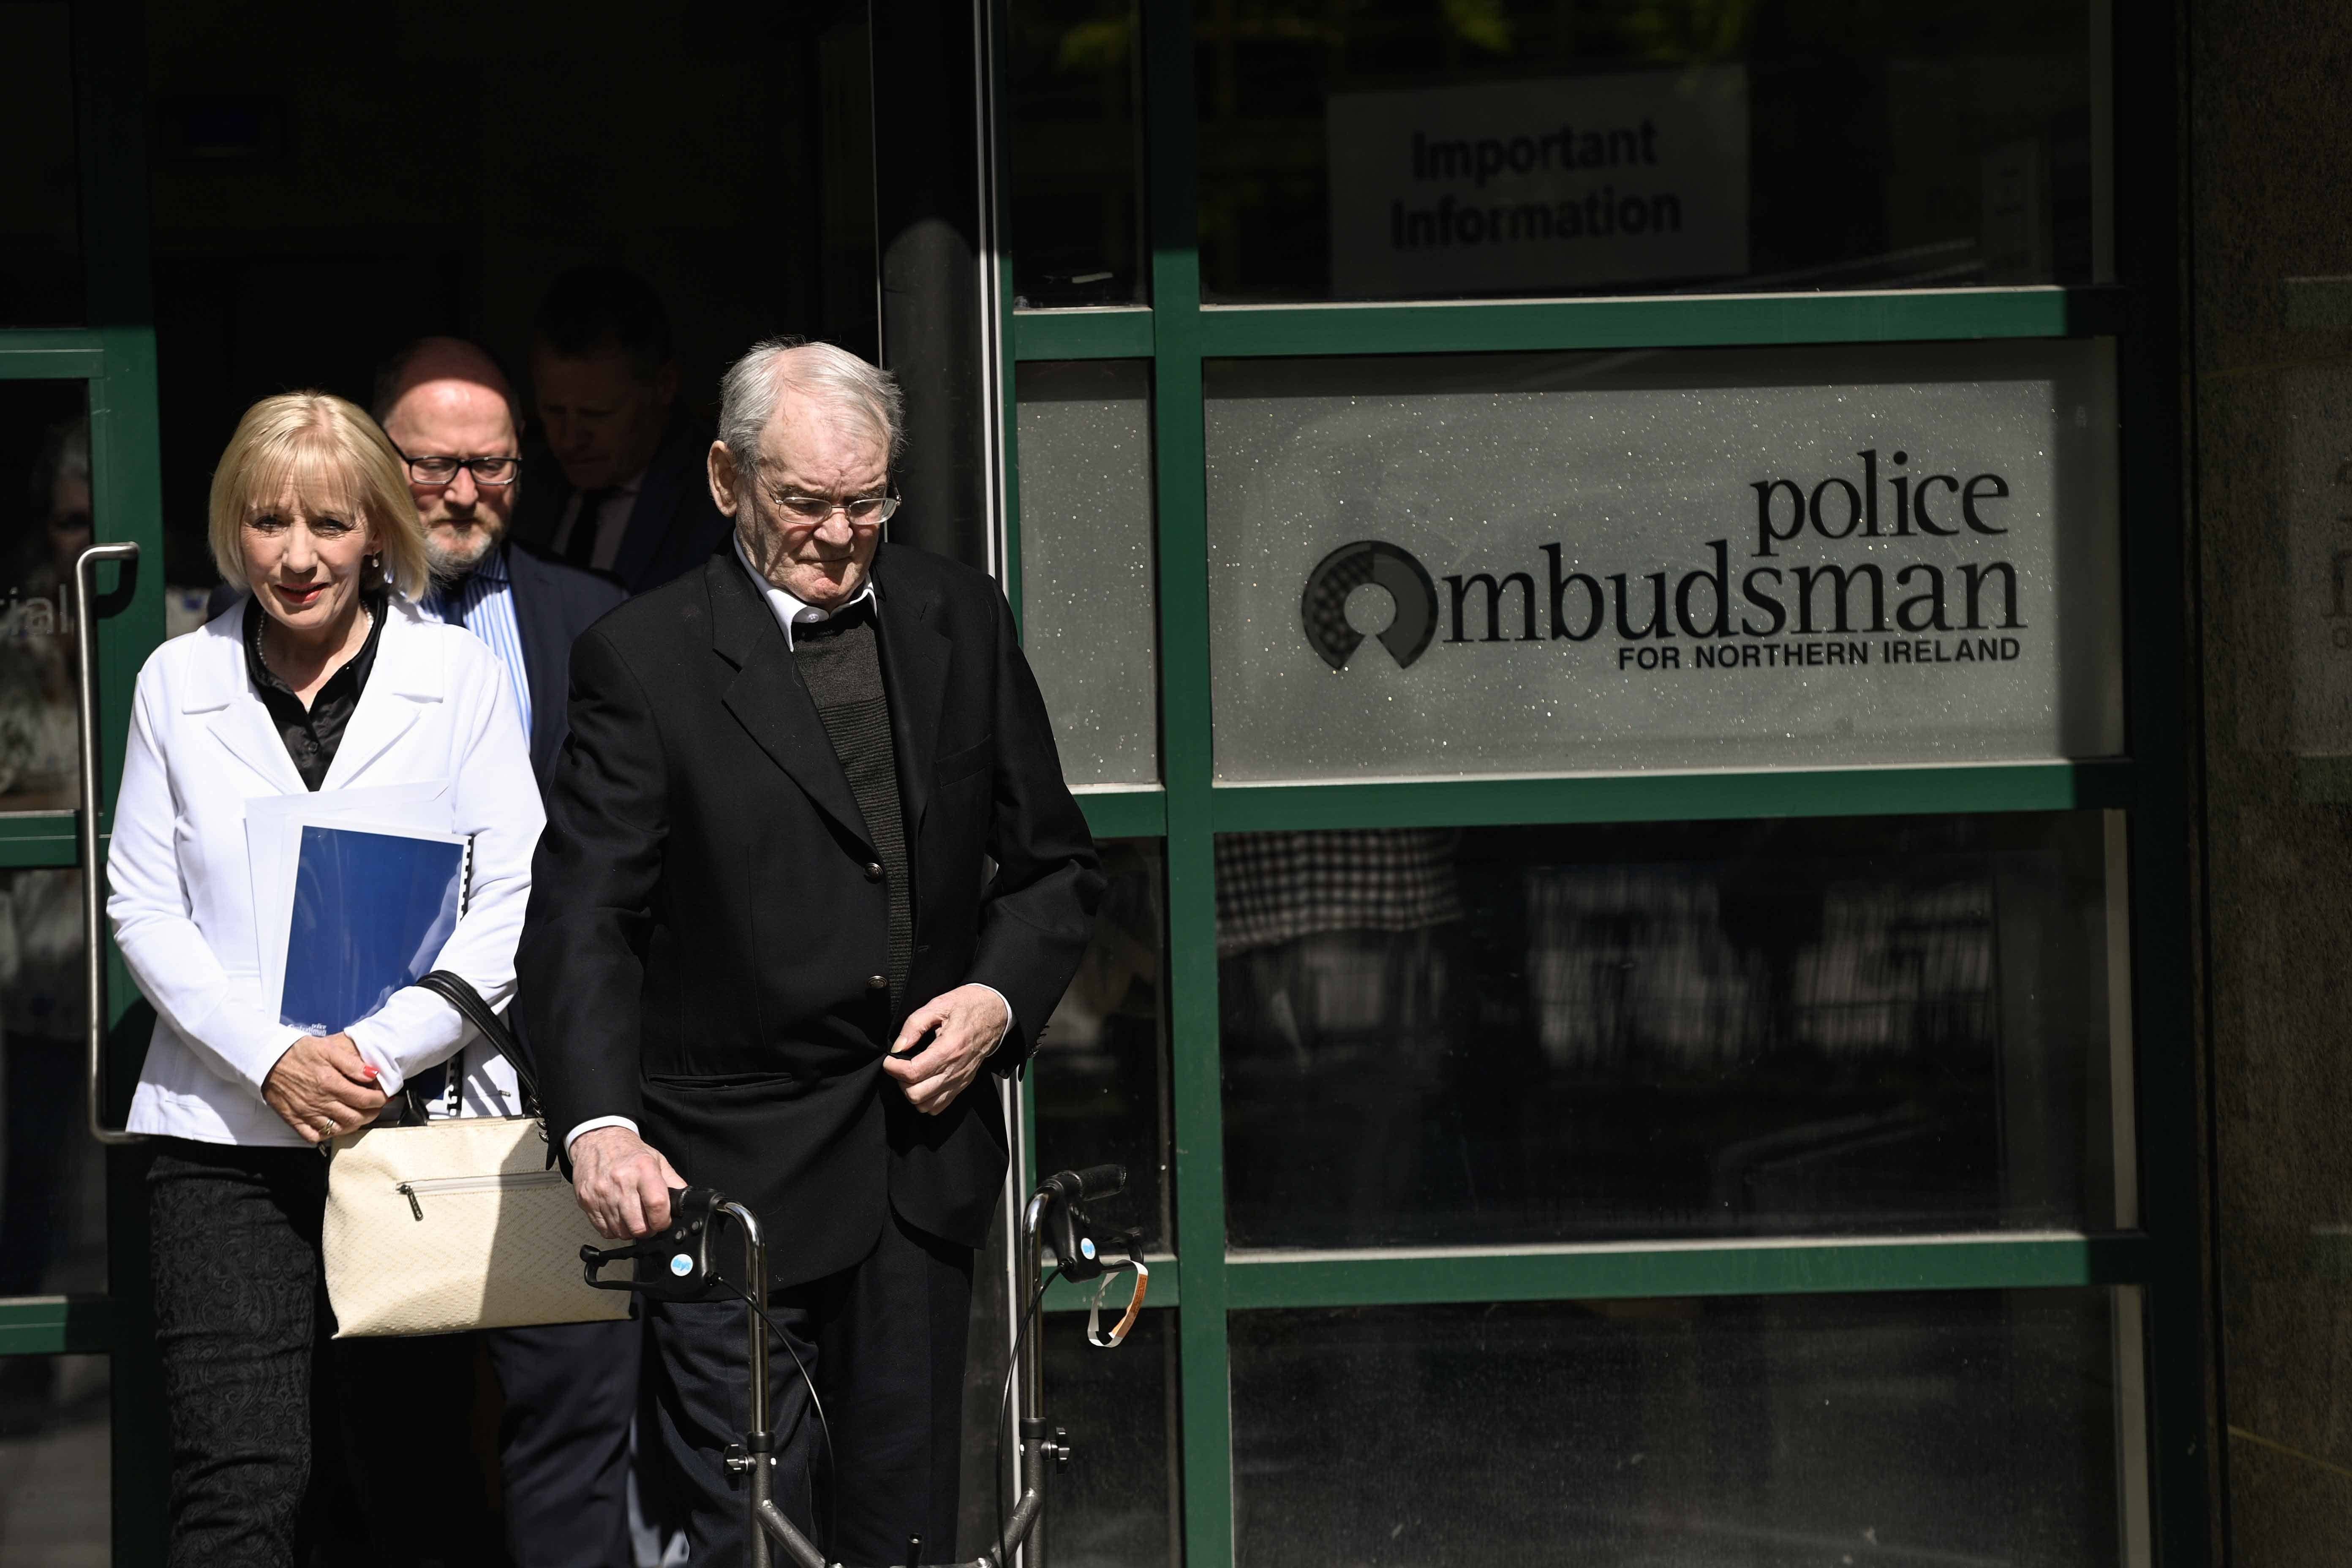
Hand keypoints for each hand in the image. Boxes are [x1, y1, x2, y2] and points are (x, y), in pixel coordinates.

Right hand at [263, 1034, 386, 1144]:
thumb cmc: (297, 1052)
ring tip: (360, 1116)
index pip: (364, 1099)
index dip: (379, 1100)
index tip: (384, 1096)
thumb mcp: (328, 1049)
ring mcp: (307, 1113)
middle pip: (355, 1117)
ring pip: (338, 1129)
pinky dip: (327, 1135)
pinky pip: (314, 1136)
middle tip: (376, 1107)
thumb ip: (352, 1063)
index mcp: (331, 1083)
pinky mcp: (294, 1119)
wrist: (267, 1059)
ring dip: (354, 1125)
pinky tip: (334, 1126)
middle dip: (371, 1113)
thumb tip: (373, 1074)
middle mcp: (320, 1102)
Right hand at [571, 1126, 686, 1238]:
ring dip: (631, 1230)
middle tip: (649, 1221)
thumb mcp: (656, 1159)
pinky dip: (614, 1229)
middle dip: (648, 1229)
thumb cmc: (628, 1151)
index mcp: (643, 1169)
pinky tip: (618, 1216)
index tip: (664, 1220)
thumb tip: (685, 1202)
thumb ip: (672, 1182)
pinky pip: (605, 1230)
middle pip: (638, 1226)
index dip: (663, 1220)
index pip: (657, 1205)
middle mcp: (621, 1182)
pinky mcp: (587, 1202)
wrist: (597, 1139)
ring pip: (622, 1232)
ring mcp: (601, 1193)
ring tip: (633, 1216)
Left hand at [883, 984, 1010, 1114]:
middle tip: (899, 1066)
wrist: (996, 1012)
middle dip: (901, 1081)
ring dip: (912, 1092)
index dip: (893, 1068)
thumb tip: (898, 1046)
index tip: (889, 1059)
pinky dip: (926, 1100)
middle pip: (916, 1094)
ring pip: (926, 1105)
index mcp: (948, 1048)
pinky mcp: (963, 1084)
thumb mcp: (939, 1005)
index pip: (913, 1072)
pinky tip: (923, 1083)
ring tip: (911, 1075)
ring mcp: (960, 1080)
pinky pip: (940, 1106)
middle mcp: (955, 1069)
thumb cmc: (968, 1006)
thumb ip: (914, 1025)